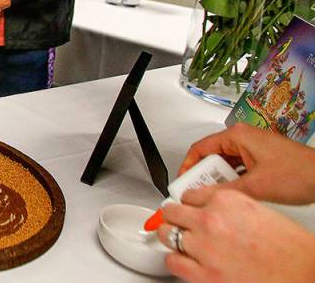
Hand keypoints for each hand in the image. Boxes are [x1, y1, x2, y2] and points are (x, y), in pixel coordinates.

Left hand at [158, 186, 314, 282]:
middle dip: (177, 219)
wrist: (305, 276)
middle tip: (182, 226)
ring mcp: (204, 246)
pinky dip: (176, 260)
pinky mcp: (204, 274)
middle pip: (173, 211)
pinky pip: (172, 260)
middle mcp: (211, 219)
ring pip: (167, 234)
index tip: (191, 210)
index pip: (190, 195)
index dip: (191, 205)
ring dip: (174, 237)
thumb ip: (232, 209)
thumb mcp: (260, 213)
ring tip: (183, 243)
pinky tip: (185, 261)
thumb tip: (215, 212)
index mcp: (227, 200)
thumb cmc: (293, 250)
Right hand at [178, 124, 314, 204]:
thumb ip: (225, 191)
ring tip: (220, 195)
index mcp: (237, 135)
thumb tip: (203, 197)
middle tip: (201, 193)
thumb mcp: (255, 186)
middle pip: (212, 156)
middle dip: (206, 176)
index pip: (199, 148)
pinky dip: (234, 181)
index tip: (182, 182)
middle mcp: (243, 138)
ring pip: (226, 164)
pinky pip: (239, 168)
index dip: (188, 167)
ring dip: (222, 180)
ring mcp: (253, 148)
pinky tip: (236, 194)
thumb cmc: (299, 173)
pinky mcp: (261, 158)